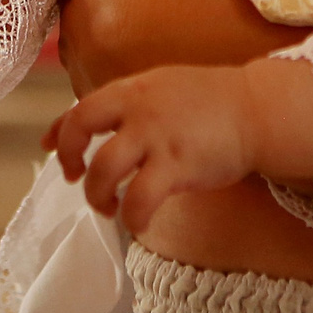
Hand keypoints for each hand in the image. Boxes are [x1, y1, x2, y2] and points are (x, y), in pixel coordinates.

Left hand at [45, 63, 258, 232]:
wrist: (257, 110)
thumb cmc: (211, 103)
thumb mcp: (161, 89)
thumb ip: (126, 106)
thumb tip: (88, 128)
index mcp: (132, 89)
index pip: (79, 108)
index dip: (59, 134)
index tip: (54, 154)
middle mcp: (138, 109)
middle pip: (79, 130)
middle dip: (69, 159)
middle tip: (76, 180)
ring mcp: (157, 136)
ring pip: (104, 170)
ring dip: (98, 196)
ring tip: (109, 207)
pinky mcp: (178, 165)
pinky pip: (140, 199)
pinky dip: (132, 217)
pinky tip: (138, 223)